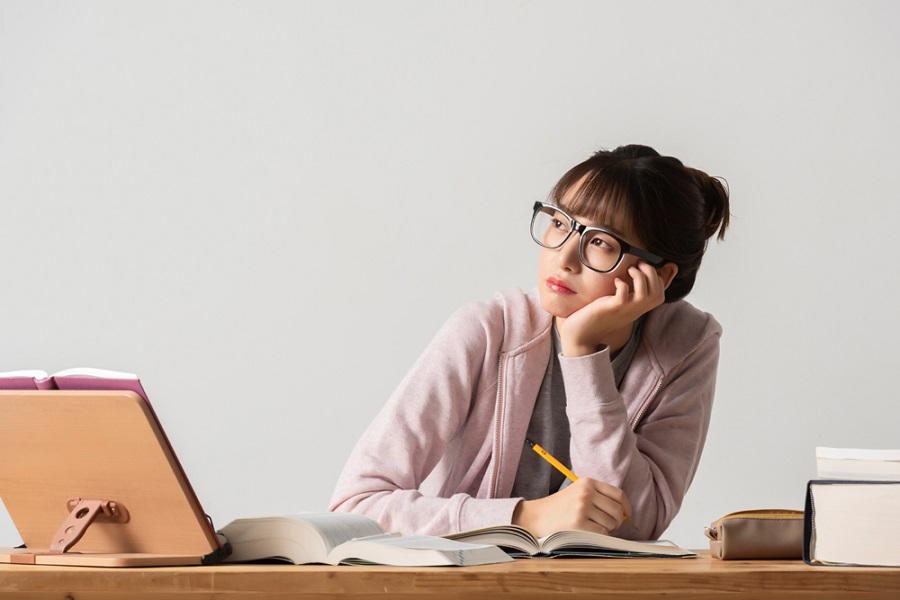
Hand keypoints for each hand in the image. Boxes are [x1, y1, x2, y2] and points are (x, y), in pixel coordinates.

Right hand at [511, 477, 632, 537]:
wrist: (537, 516)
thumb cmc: (560, 507)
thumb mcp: (578, 492)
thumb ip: (599, 497)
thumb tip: (623, 512)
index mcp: (588, 482)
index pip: (618, 494)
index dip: (626, 507)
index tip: (627, 515)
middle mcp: (586, 492)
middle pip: (617, 510)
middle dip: (617, 521)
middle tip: (610, 526)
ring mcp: (582, 507)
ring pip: (611, 523)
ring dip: (607, 529)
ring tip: (594, 528)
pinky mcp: (578, 522)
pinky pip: (602, 532)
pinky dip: (599, 536)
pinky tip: (588, 532)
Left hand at [557, 261, 667, 356]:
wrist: (583, 333)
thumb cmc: (600, 314)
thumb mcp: (620, 304)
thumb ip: (629, 295)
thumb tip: (633, 275)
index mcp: (639, 309)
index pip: (660, 294)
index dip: (657, 278)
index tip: (645, 269)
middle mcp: (636, 310)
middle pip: (657, 292)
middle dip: (651, 272)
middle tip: (639, 263)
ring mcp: (625, 310)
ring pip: (645, 293)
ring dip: (639, 276)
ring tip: (629, 269)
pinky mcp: (613, 308)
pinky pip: (623, 294)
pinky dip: (622, 284)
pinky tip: (616, 281)